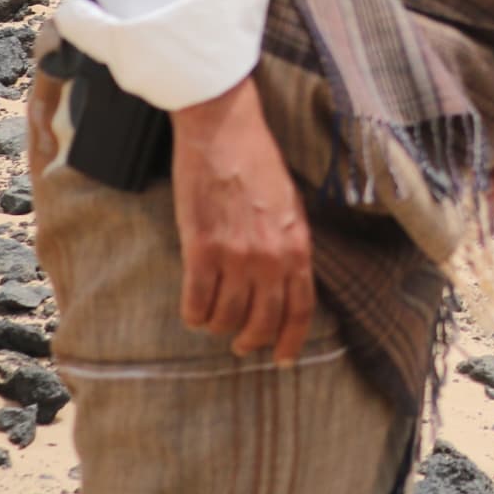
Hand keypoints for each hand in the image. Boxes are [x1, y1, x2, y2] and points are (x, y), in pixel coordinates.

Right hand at [171, 76, 314, 364]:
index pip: (300, 308)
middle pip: (263, 321)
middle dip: (250, 341)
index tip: (281, 360)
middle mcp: (272, 256)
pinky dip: (193, 313)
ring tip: (213, 321)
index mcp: (298, 245)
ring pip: (226, 317)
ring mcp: (236, 255)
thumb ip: (289, 244)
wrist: (225, 133)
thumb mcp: (290, 206)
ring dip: (218, 325)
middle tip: (240, 346)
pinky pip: (195, 302)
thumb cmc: (258, 165)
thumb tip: (286, 281)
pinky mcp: (201, 249)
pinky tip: (192, 310)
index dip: (290, 340)